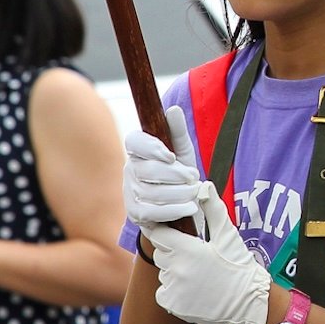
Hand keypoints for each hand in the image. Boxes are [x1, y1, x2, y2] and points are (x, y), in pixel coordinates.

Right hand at [124, 105, 204, 228]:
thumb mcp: (183, 152)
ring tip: (194, 192)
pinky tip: (190, 207)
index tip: (171, 156)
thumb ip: (177, 131)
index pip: (134, 141)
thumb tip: (173, 110)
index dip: (151, 148)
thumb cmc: (181, 175)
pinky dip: (175, 210)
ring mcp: (130, 193)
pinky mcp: (136, 213)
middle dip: (175, 174)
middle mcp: (130, 170)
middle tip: (193, 177)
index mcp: (138, 151)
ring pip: (151, 192)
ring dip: (179, 193)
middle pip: (147, 170)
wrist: (183, 206)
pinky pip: (152, 212)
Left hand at [146, 188, 273, 323]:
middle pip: (162, 254)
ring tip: (199, 276)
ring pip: (164, 274)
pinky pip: (164, 292)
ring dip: (176, 273)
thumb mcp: (228, 236)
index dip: (167, 234)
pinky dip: (174, 292)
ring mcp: (172, 289)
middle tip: (197, 259)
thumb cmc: (239, 266)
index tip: (175, 236)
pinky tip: (194, 291)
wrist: (249, 303)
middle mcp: (175, 269)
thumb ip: (213, 209)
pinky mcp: (172, 305)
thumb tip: (204, 185)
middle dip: (175, 253)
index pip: (159, 234)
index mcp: (186, 249)